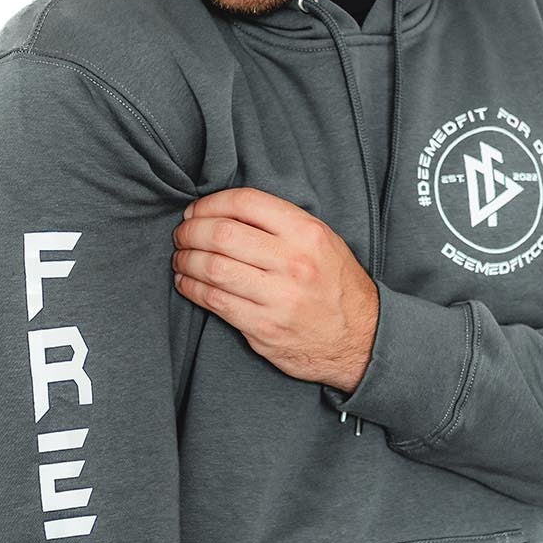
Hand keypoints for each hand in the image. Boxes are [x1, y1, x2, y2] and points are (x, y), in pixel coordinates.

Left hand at [171, 187, 377, 392]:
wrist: (362, 339)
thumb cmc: (335, 285)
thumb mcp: (322, 241)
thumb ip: (281, 223)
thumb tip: (225, 210)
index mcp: (307, 233)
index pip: (245, 203)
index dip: (210, 203)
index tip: (196, 211)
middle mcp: (293, 263)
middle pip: (222, 234)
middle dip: (191, 231)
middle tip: (181, 234)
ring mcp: (278, 298)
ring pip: (213, 268)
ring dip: (186, 260)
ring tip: (181, 258)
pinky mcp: (264, 329)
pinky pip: (214, 301)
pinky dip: (191, 288)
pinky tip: (187, 282)